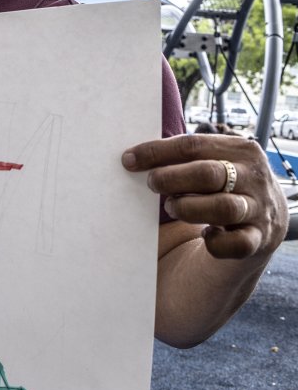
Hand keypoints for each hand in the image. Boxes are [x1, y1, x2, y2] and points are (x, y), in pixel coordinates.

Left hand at [123, 133, 286, 259]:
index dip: (157, 152)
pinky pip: (236, 243)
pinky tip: (205, 236)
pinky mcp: (259, 239)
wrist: (261, 225)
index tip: (128, 160)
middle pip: (208, 173)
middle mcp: (255, 177)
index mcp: (240, 150)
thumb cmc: (220, 191)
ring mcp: (260, 209)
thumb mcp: (210, 166)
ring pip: (223, 207)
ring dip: (188, 209)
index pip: (194, 145)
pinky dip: (216, 243)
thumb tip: (133, 158)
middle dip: (171, 179)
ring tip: (173, 208)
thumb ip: (184, 159)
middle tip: (152, 184)